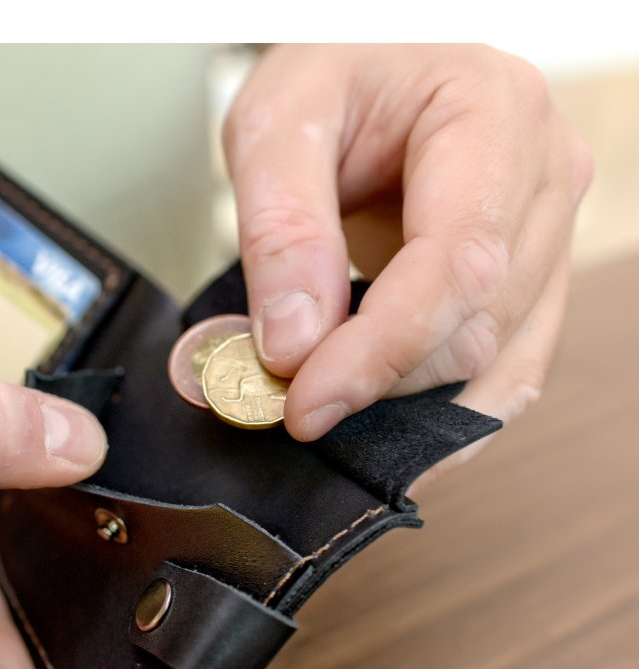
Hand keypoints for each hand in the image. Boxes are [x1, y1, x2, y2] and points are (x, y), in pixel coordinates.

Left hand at [224, 44, 591, 483]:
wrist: (362, 76)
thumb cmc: (326, 82)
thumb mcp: (276, 124)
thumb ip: (283, 229)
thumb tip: (295, 344)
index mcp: (493, 111)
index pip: (458, 261)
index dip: (380, 349)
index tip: (305, 402)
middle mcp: (545, 174)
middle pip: (480, 322)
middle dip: (381, 381)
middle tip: (290, 402)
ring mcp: (547, 231)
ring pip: (499, 360)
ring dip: (409, 406)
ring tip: (330, 413)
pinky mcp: (530, 278)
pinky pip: (508, 368)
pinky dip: (447, 414)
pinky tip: (389, 434)